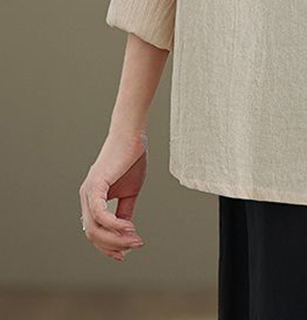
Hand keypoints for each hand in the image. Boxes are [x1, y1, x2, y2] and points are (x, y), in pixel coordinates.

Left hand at [78, 130, 147, 260]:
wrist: (132, 137)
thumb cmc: (131, 160)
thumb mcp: (130, 192)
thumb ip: (124, 211)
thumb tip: (125, 232)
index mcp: (92, 200)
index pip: (95, 232)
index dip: (108, 246)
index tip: (126, 253)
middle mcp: (86, 198)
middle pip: (93, 235)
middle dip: (114, 245)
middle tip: (136, 245)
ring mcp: (88, 192)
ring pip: (95, 228)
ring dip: (116, 238)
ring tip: (136, 239)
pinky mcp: (95, 185)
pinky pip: (100, 214)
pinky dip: (114, 224)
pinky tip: (129, 228)